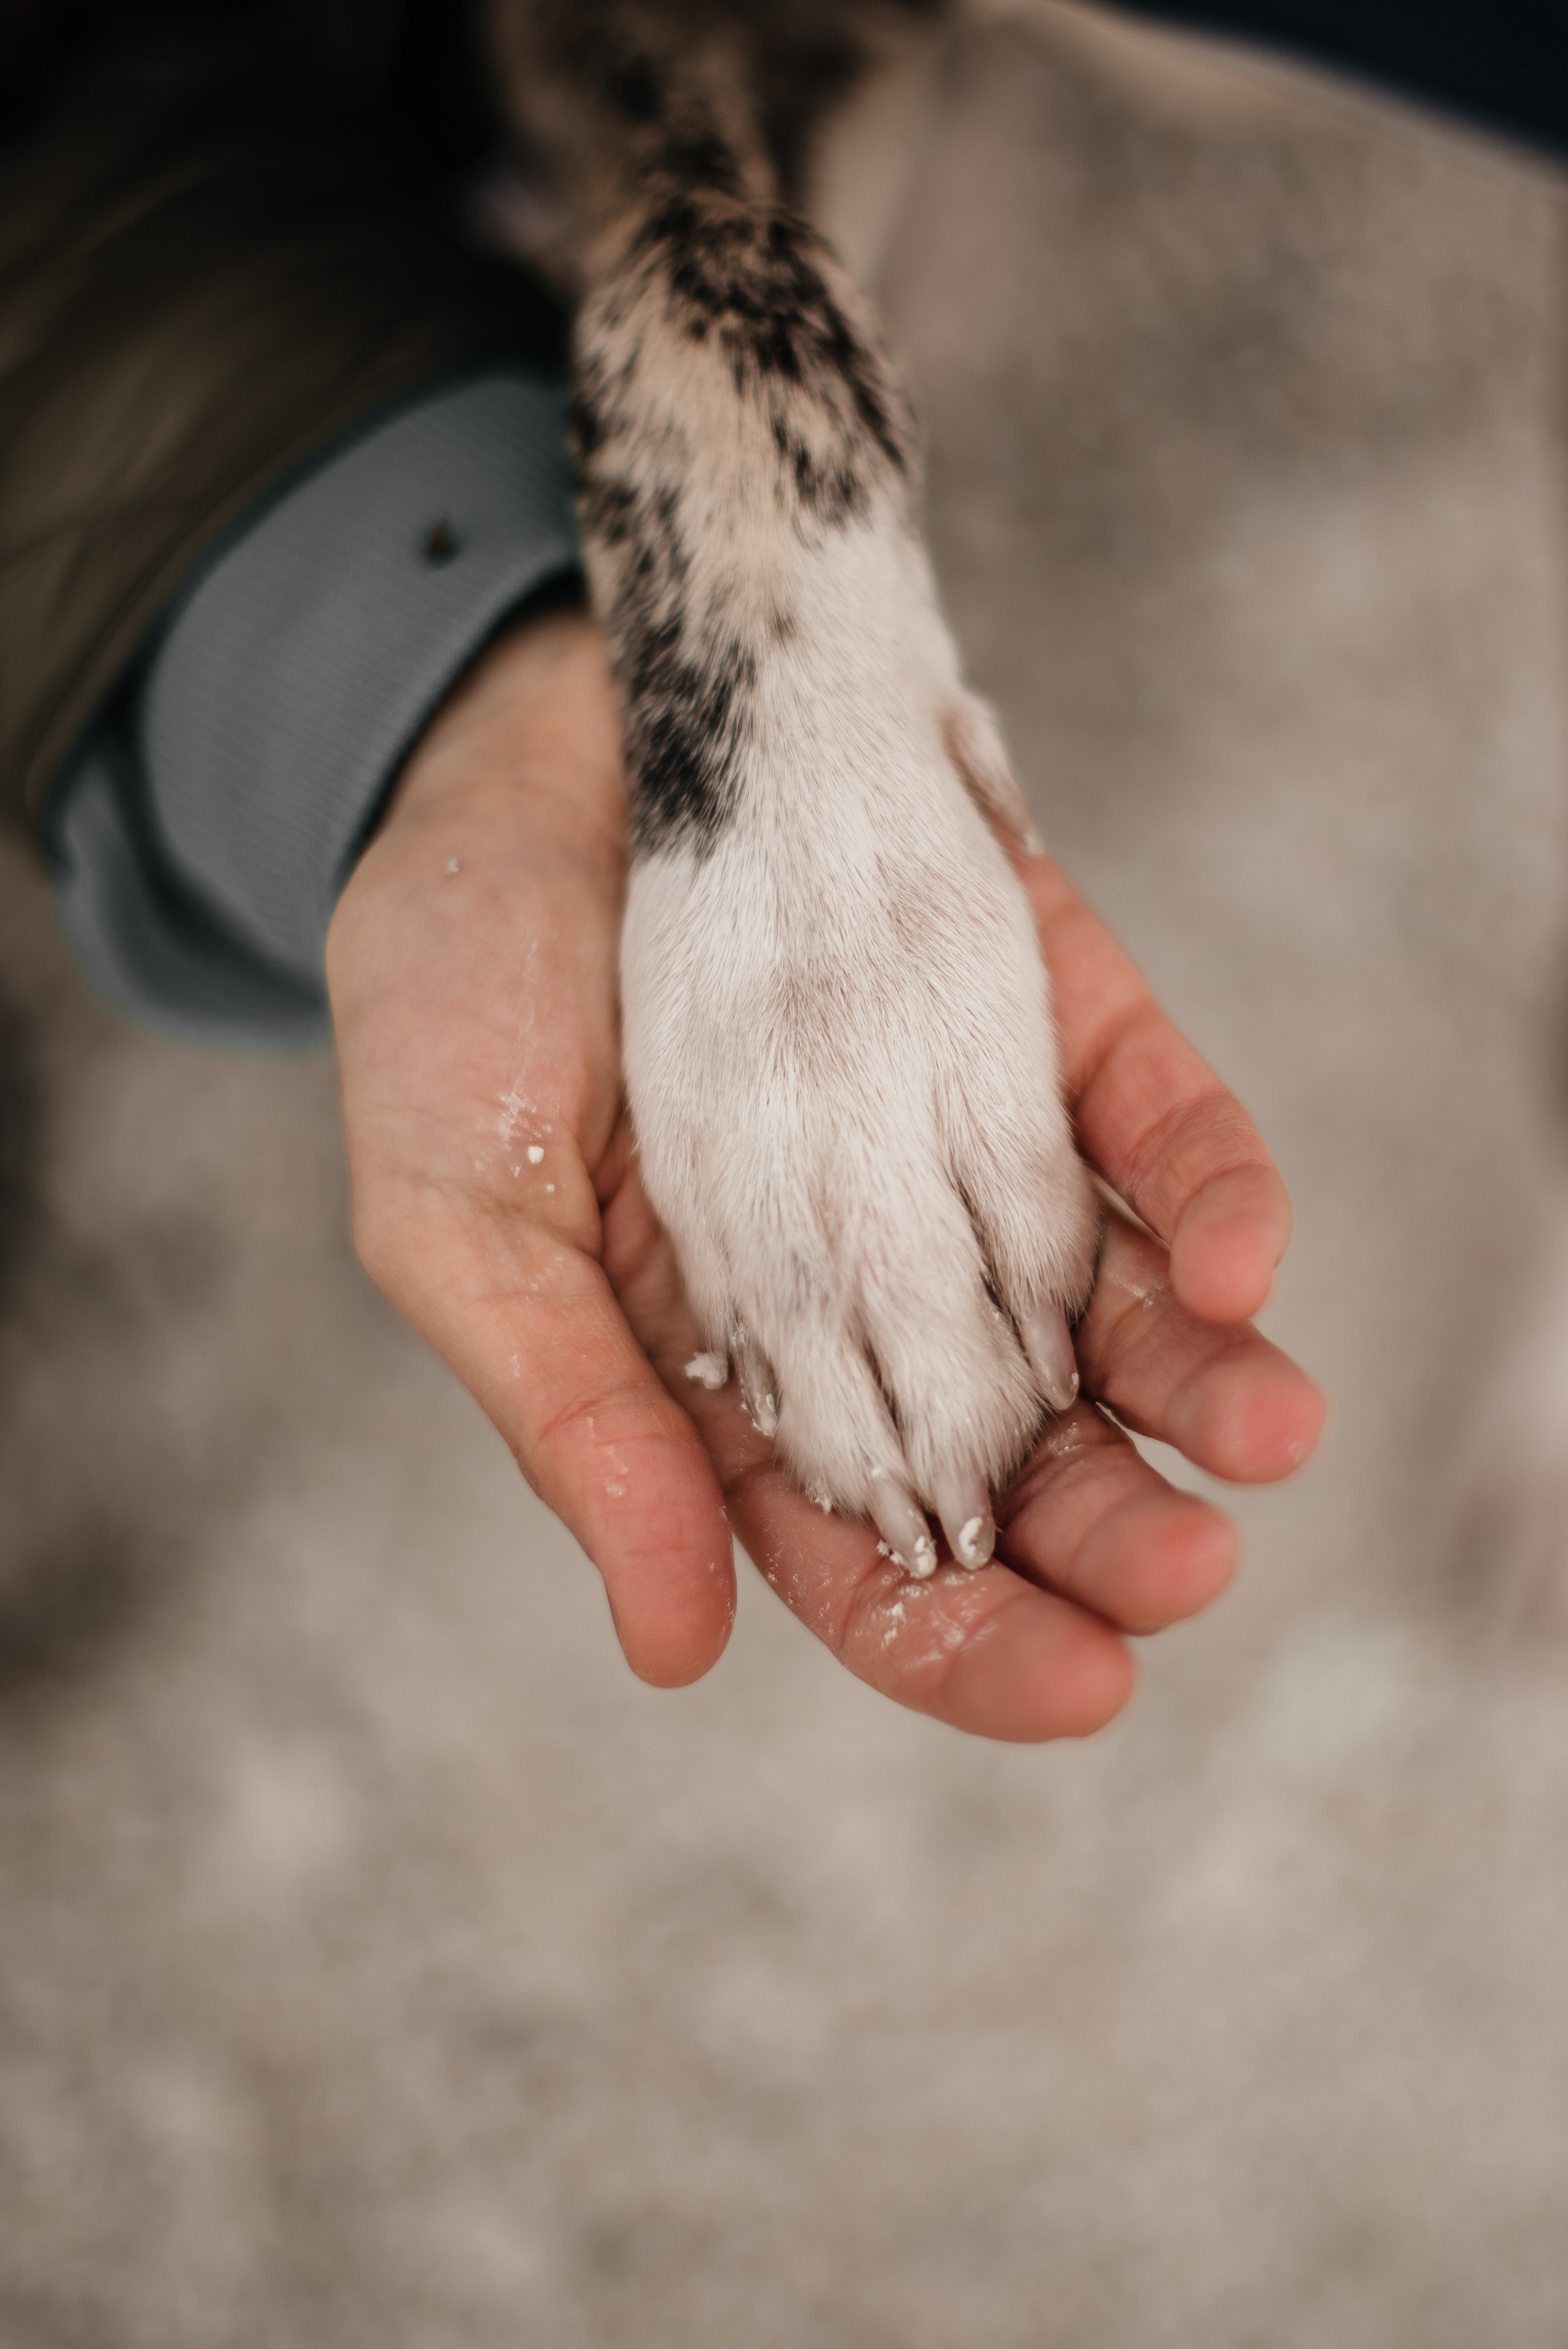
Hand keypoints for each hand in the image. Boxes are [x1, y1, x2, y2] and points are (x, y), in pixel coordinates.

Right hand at [327, 608, 1323, 1741]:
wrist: (514, 748)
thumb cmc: (451, 994)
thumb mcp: (464, 1227)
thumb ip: (577, 1425)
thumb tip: (676, 1648)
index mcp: (730, 1374)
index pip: (872, 1553)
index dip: (974, 1637)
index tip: (1082, 1681)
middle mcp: (874, 1285)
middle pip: (1024, 1455)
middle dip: (1113, 1527)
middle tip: (1185, 1571)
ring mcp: (967, 1153)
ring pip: (1122, 1308)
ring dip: (1207, 1378)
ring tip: (1272, 1432)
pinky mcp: (1041, 1022)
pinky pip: (1152, 1127)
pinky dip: (1208, 1190)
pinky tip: (1239, 1256)